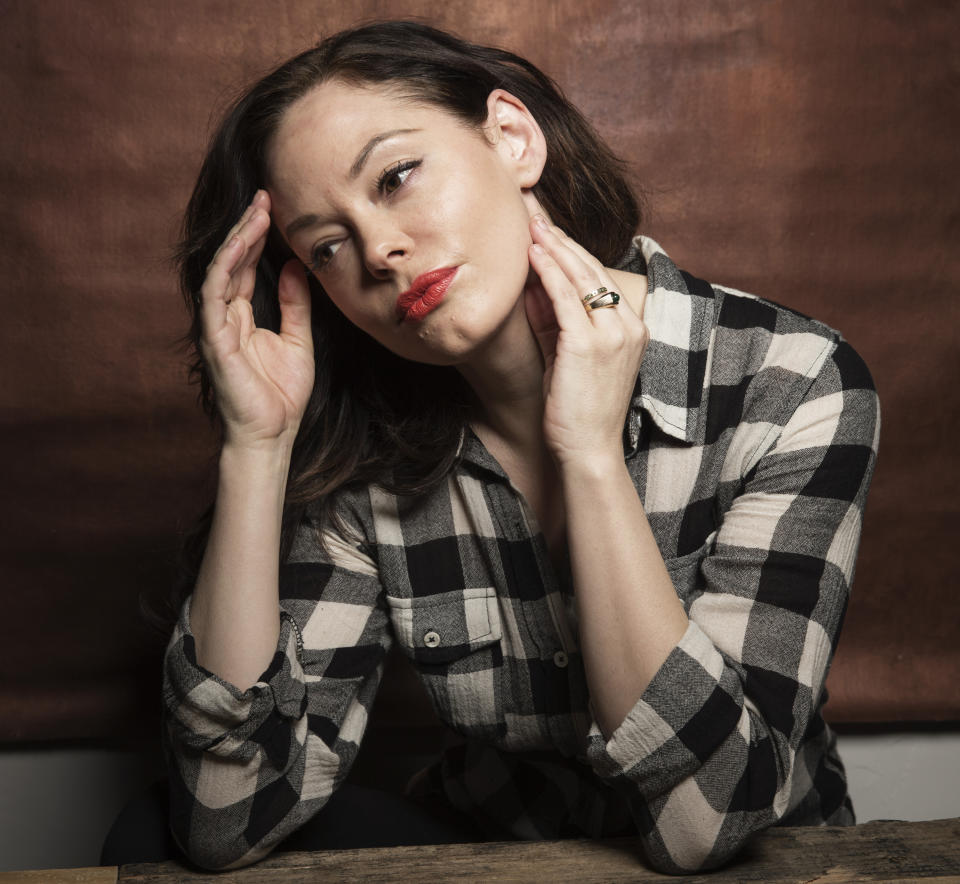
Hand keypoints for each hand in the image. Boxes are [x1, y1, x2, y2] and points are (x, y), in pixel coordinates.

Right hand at [200, 190, 313, 449]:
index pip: (245, 269)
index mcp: (243, 317)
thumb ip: (296, 305)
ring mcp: (216, 327)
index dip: (257, 239)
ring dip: (237, 240)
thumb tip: (297, 267)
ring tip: (255, 212)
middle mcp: (225, 317)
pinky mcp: (213, 339)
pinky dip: (225, 266)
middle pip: (231, 263)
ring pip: (220, 271)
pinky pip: (214, 294)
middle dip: (247, 228)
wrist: (272, 433)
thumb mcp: (299, 340)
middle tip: (264, 197)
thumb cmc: (282, 395)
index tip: (274, 210)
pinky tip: (239, 244)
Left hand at [525, 215, 648, 468]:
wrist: (589, 450)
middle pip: (590, 268)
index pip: (598, 276)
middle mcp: (628, 324)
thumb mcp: (568, 357)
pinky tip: (532, 253)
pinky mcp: (589, 344)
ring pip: (580, 277)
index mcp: (631, 326)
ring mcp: (613, 333)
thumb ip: (554, 321)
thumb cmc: (578, 409)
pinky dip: (548, 272)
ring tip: (530, 221)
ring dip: (552, 245)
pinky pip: (566, 298)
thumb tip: (532, 285)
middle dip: (559, 236)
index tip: (546, 227)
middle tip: (533, 210)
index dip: (570, 249)